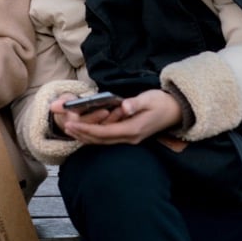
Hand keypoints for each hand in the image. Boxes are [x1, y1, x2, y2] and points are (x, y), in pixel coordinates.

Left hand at [50, 89, 181, 145]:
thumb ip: (136, 103)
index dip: (86, 129)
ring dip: (86, 136)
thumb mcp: (150, 98)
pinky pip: (108, 139)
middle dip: (82, 134)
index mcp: (133, 129)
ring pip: (103, 141)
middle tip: (65, 127)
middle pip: (101, 140)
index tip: (71, 124)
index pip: (104, 132)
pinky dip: (95, 135)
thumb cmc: (162, 102)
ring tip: (71, 130)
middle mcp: (130, 137)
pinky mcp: (129, 136)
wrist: (176, 111)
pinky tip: (85, 131)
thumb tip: (124, 106)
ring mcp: (130, 138)